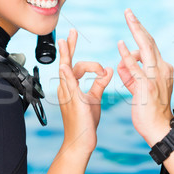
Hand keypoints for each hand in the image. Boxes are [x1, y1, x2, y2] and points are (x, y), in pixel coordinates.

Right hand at [58, 29, 112, 153]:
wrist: (80, 141)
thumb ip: (99, 83)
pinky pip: (68, 85)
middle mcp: (66, 88)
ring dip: (66, 54)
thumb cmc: (86, 122)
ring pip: (66, 69)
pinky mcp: (73, 100)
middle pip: (66, 62)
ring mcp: (68, 93)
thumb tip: (108, 70)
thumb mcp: (94, 98)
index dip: (77, 53)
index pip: (74, 65)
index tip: (83, 47)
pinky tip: (65, 66)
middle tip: (71, 32)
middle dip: (68, 46)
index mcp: (71, 87)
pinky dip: (67, 74)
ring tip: (66, 40)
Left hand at [117, 9, 173, 143]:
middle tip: (128, 11)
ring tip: (128, 17)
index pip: (150, 46)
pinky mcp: (146, 86)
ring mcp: (155, 77)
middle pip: (149, 41)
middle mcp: (161, 69)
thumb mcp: (140, 88)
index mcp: (162, 69)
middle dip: (138, 25)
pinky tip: (121, 45)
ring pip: (146, 48)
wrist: (159, 129)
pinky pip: (136, 67)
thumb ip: (131, 74)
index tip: (132, 20)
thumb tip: (122, 62)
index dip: (140, 32)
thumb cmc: (150, 110)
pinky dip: (128, 55)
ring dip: (136, 30)